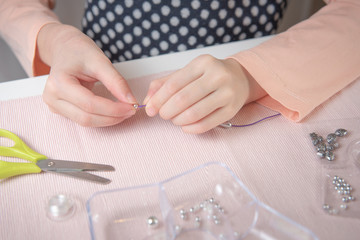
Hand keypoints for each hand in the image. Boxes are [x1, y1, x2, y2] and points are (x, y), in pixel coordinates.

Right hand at [38, 23, 136, 126]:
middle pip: (86, 117)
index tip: (132, 106)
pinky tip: (113, 111)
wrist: (64, 48)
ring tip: (124, 111)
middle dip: (112, 117)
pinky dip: (100, 118)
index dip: (113, 109)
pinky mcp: (60, 110)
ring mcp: (54, 105)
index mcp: (59, 82)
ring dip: (108, 120)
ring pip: (85, 122)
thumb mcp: (100, 60)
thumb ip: (115, 81)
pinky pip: (83, 119)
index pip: (90, 104)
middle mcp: (52, 97)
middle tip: (131, 110)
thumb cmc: (79, 51)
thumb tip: (130, 100)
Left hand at [143, 55, 265, 133]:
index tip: (150, 109)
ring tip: (174, 120)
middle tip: (163, 115)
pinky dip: (191, 129)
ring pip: (194, 113)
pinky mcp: (232, 110)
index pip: (174, 84)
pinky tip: (185, 127)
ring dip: (178, 121)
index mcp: (203, 63)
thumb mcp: (187, 73)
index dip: (158, 99)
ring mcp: (227, 93)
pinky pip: (207, 124)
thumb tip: (148, 102)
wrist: (240, 78)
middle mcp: (217, 76)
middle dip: (167, 111)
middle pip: (183, 99)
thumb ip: (164, 84)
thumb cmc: (208, 76)